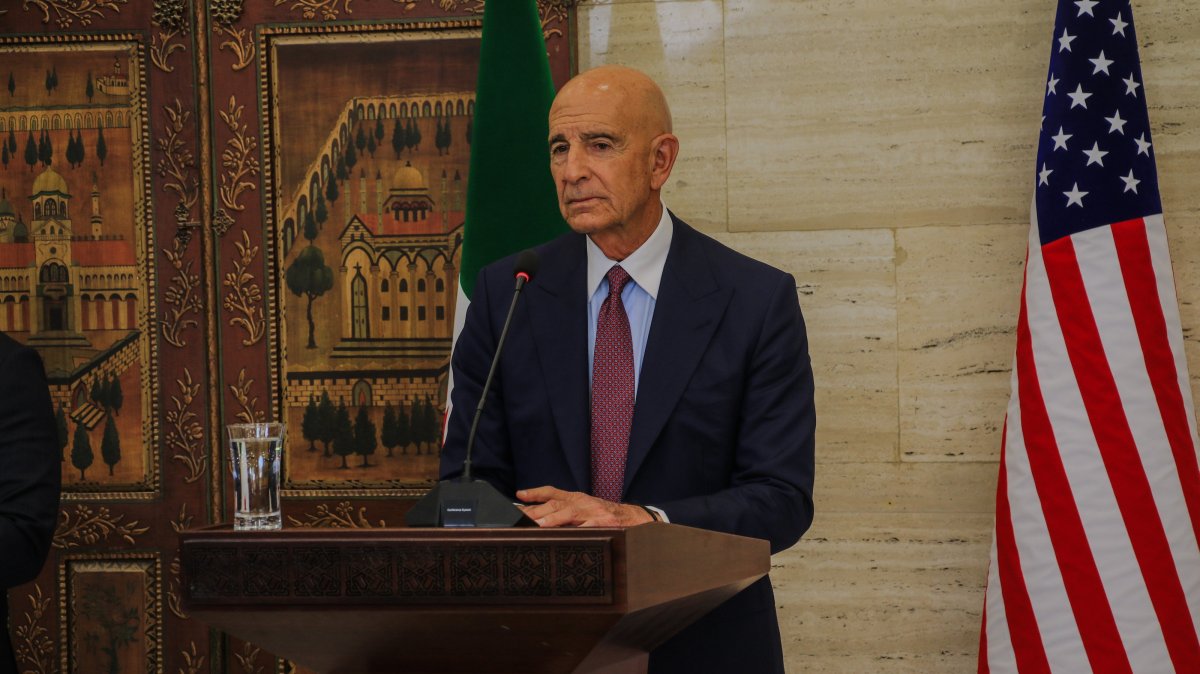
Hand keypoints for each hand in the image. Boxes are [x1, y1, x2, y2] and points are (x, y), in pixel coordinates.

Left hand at [516, 486, 654, 527]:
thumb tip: (538, 519)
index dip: (535, 493)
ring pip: (570, 513)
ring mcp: (594, 511)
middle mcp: (583, 501)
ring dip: (554, 519)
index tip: (519, 495)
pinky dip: (580, 530)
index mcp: (576, 498)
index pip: (551, 492)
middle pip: (556, 504)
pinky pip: (591, 526)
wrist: (634, 517)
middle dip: (537, 510)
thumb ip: (563, 512)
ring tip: (540, 525)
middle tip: (521, 517)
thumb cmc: (604, 515)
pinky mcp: (606, 522)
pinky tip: (570, 535)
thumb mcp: (583, 509)